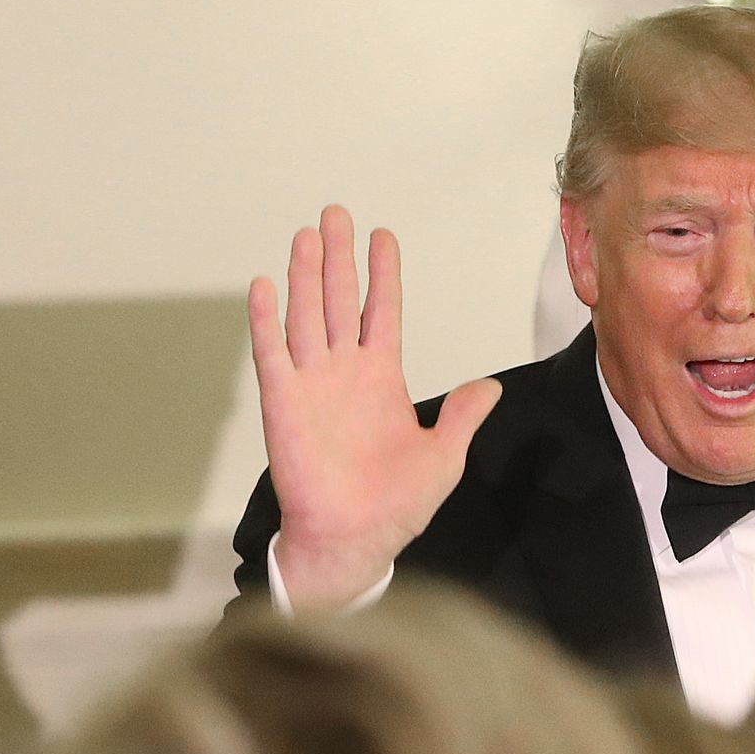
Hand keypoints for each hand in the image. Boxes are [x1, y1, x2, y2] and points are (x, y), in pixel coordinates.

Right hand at [247, 205, 498, 608]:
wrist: (355, 541)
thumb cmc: (396, 506)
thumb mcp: (444, 456)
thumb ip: (462, 416)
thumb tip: (489, 387)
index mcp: (381, 379)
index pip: (381, 311)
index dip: (381, 274)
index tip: (382, 235)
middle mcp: (344, 373)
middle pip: (338, 300)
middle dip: (338, 258)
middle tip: (336, 212)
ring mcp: (311, 384)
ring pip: (306, 316)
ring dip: (304, 275)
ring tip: (306, 234)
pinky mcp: (283, 404)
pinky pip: (272, 354)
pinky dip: (266, 320)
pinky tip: (265, 285)